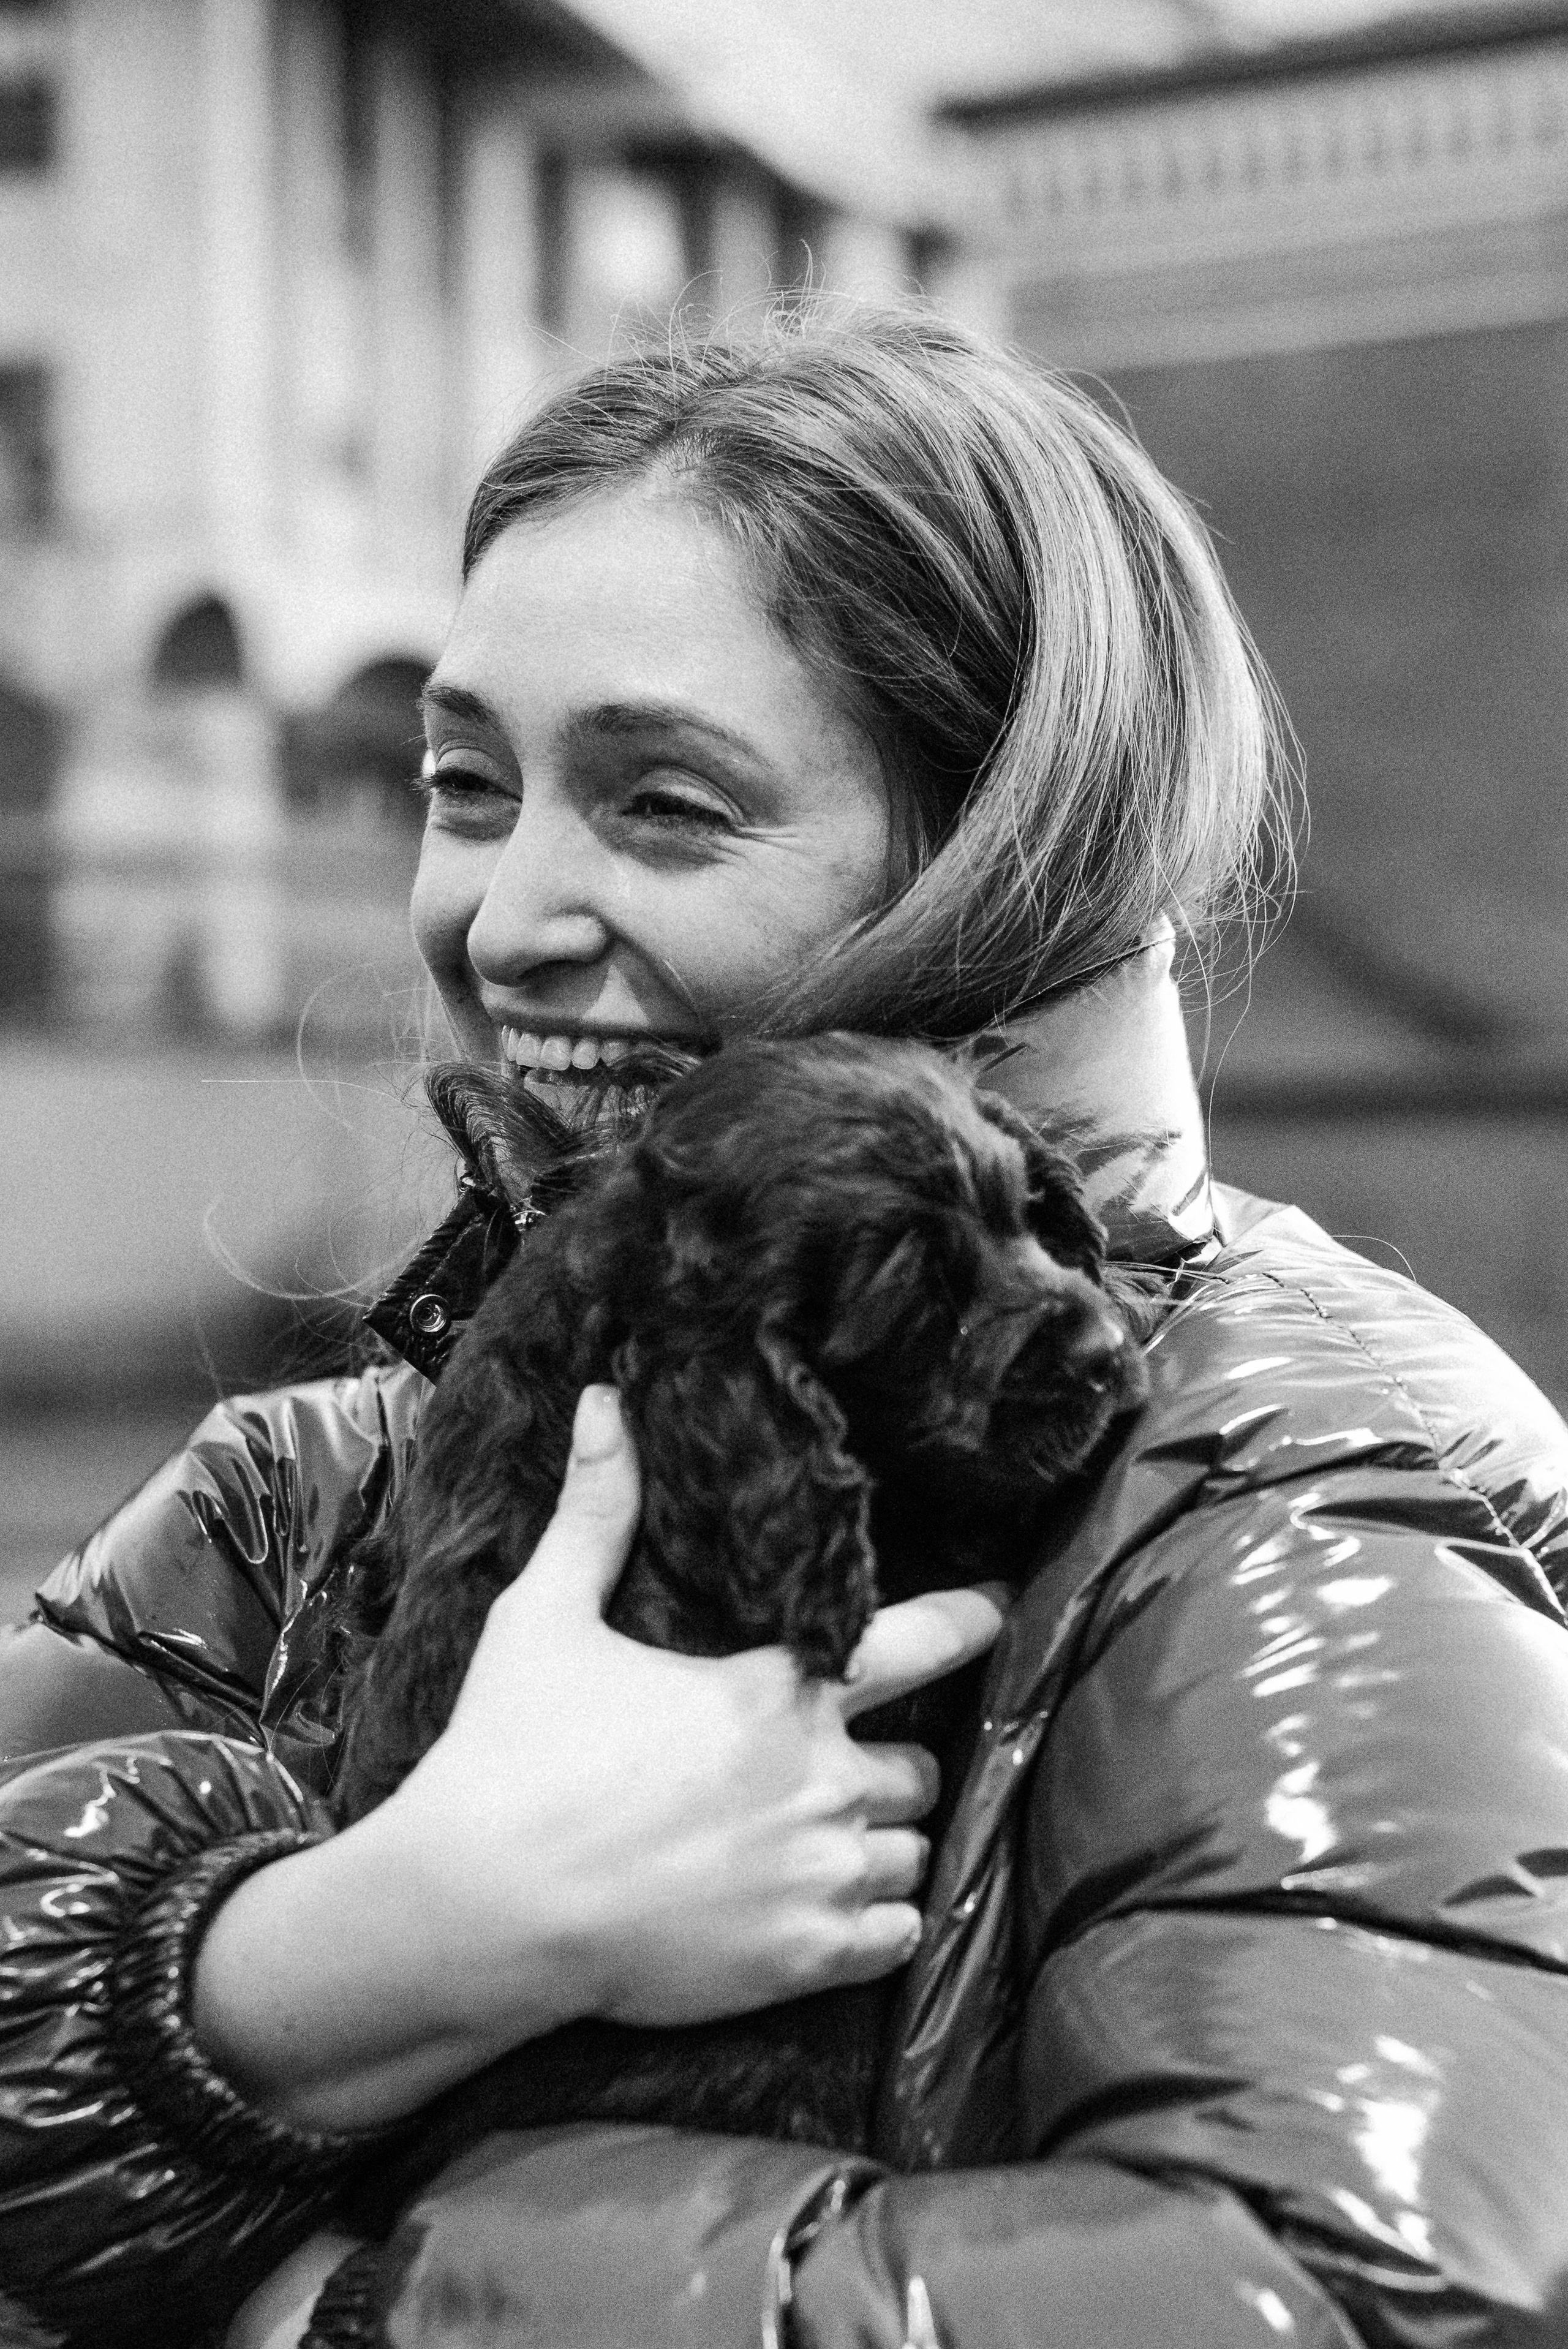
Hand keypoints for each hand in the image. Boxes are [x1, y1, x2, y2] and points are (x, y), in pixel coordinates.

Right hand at [390, 1384, 1007, 2028]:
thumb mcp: (546, 1615)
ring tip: (829, 1840)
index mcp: (779, 1690)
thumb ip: (596, 1511)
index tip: (1004, 1608)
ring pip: (913, 1850)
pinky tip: (837, 1908)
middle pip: (921, 1762)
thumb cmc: (512, 1753)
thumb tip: (603, 1401)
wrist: (483, 1907)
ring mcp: (819, 1873)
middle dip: (889, 1759)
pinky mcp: (805, 1958)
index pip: (925, 1640)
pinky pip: (900, 1934)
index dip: (975, 1619)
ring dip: (882, 1841)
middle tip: (839, 1765)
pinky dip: (881, 1921)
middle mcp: (821, 1778)